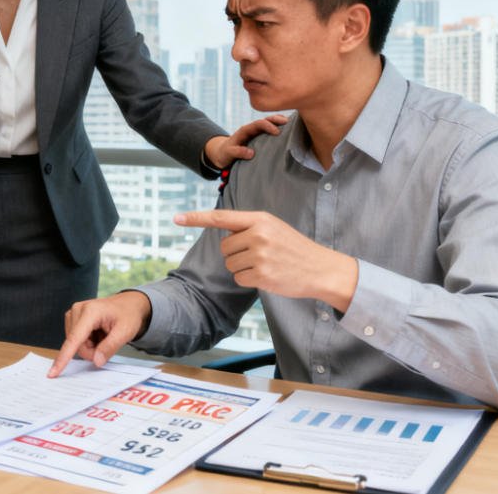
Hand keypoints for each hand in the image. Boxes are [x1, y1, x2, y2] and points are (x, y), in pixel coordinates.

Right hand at [48, 292, 151, 377]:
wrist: (127, 304)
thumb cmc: (127, 315)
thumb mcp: (125, 332)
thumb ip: (110, 347)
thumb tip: (96, 361)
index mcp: (90, 311)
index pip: (74, 339)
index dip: (64, 357)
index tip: (53, 373)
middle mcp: (77, 310)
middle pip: (77, 345)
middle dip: (92, 351)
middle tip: (108, 342)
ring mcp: (72, 313)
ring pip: (75, 345)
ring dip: (90, 346)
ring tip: (103, 334)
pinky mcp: (71, 318)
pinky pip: (76, 341)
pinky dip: (88, 342)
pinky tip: (97, 333)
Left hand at [174, 209, 357, 310]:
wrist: (321, 268)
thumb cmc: (294, 248)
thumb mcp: (273, 227)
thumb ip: (249, 226)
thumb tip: (223, 230)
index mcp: (259, 219)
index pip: (221, 217)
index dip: (196, 218)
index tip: (176, 218)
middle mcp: (258, 234)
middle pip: (224, 246)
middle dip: (236, 253)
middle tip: (259, 255)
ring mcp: (260, 255)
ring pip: (230, 264)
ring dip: (242, 268)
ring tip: (266, 264)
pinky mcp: (262, 274)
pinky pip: (239, 278)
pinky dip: (249, 280)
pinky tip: (267, 276)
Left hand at [203, 114, 287, 167]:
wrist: (223, 154)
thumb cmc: (225, 153)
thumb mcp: (228, 153)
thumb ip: (237, 152)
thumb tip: (251, 153)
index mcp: (245, 130)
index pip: (258, 124)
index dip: (268, 126)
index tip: (277, 133)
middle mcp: (252, 129)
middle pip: (266, 120)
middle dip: (276, 119)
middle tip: (288, 122)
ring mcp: (257, 132)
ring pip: (270, 123)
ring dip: (279, 122)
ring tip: (291, 123)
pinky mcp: (260, 137)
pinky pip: (270, 129)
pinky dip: (279, 127)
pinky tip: (289, 129)